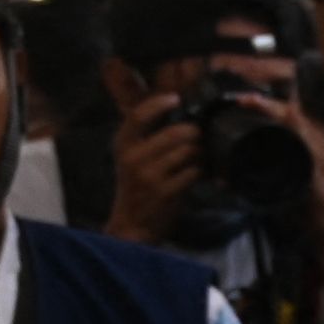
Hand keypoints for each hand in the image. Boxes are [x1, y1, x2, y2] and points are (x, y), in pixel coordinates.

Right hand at [105, 87, 201, 244]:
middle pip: (173, 133)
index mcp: (123, 144)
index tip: (176, 99)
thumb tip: (174, 108)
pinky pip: (192, 172)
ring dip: (199, 152)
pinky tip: (200, 172)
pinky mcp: (165, 192)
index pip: (138, 115)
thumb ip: (146, 135)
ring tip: (199, 155)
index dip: (158, 103)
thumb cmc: (136, 186)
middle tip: (198, 136)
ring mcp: (149, 175)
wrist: (132, 224)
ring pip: (186, 152)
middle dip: (193, 133)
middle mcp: (133, 157)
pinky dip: (201, 170)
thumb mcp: (132, 157)